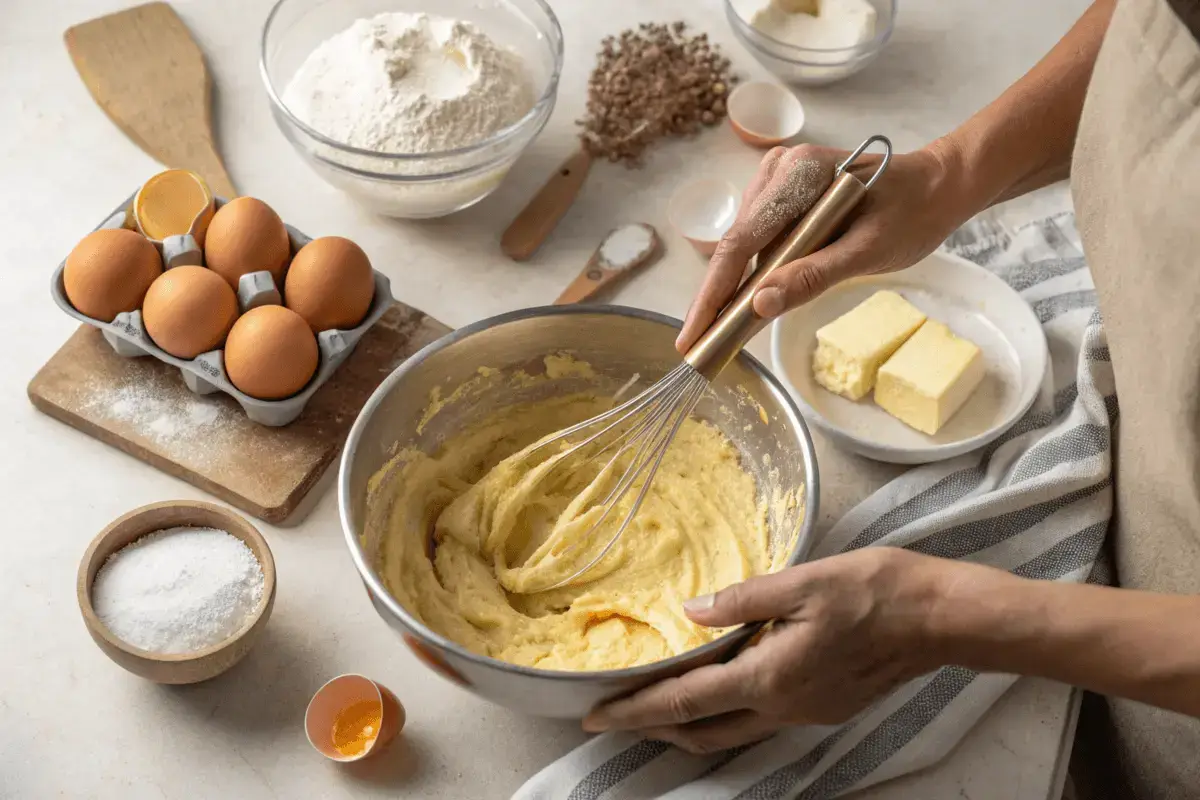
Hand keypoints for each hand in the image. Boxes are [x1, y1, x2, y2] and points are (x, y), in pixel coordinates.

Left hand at [582, 548, 954, 753]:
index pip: (685, 702)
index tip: (595, 716)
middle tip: (615, 714)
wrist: (942, 619)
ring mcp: (806, 712)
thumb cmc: (877, 591)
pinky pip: (759, 719)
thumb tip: (690, 612)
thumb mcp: (804, 581)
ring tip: (656, 705)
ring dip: (688, 725)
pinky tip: (720, 687)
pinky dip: (724, 713)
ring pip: (731, 732)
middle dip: (652, 728)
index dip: (635, 710)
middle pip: (701, 732)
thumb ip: (741, 599)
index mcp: (770, 675)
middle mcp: (783, 706)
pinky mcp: (823, 706)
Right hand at [676, 140, 969, 352]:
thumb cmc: (913, 212)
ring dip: (730, 289)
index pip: (740, 242)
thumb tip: (758, 305)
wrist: (937, 187)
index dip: (712, 294)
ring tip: (713, 333)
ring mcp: (777, 182)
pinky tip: (743, 304)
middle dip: (714, 297)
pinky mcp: (782, 196)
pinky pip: (758, 241)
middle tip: (694, 346)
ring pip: (742, 246)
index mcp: (799, 175)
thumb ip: (813, 276)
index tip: (690, 335)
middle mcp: (778, 171)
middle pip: (734, 245)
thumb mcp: (869, 251)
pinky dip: (750, 275)